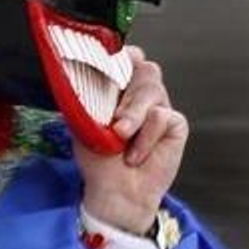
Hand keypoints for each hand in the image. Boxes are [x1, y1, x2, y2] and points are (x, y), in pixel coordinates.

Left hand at [74, 48, 188, 234]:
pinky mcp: (175, 125)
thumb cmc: (98, 159)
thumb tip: (73, 73)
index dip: (120, 56)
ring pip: (154, 89)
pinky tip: (136, 155)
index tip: (108, 65)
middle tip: (113, 116)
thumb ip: (84, 96)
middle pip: (144, 67)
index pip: (126, 56)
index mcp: (120, 87)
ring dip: (133, 114)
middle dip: (126, 89)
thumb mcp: (82, 123)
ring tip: (121, 136)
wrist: (115, 192)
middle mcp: (142, 93)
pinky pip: (163, 116)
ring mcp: (160, 107)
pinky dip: (146, 137)